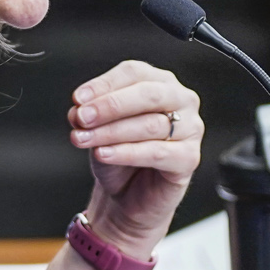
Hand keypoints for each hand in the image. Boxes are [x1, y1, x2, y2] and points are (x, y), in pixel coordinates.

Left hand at [66, 61, 204, 257]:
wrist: (128, 196)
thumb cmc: (119, 155)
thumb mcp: (97, 130)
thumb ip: (90, 116)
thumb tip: (79, 109)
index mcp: (159, 83)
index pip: (134, 73)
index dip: (104, 84)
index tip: (78, 99)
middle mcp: (180, 101)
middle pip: (148, 94)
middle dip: (110, 105)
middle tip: (82, 117)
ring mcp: (190, 129)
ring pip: (150, 124)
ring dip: (111, 132)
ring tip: (85, 139)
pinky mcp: (189, 158)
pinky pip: (156, 152)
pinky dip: (126, 153)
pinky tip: (104, 154)